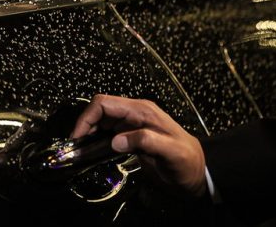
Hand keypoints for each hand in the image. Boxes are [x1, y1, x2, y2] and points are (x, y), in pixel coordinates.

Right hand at [71, 94, 206, 197]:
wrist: (199, 172)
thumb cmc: (187, 162)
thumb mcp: (171, 152)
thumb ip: (145, 141)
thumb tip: (115, 141)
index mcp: (142, 111)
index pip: (105, 104)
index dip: (87, 117)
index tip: (78, 137)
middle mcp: (134, 113)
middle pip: (100, 109)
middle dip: (84, 124)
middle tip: (76, 146)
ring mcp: (132, 123)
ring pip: (101, 120)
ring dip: (88, 131)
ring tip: (80, 149)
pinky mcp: (131, 135)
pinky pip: (107, 131)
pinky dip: (96, 138)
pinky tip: (92, 150)